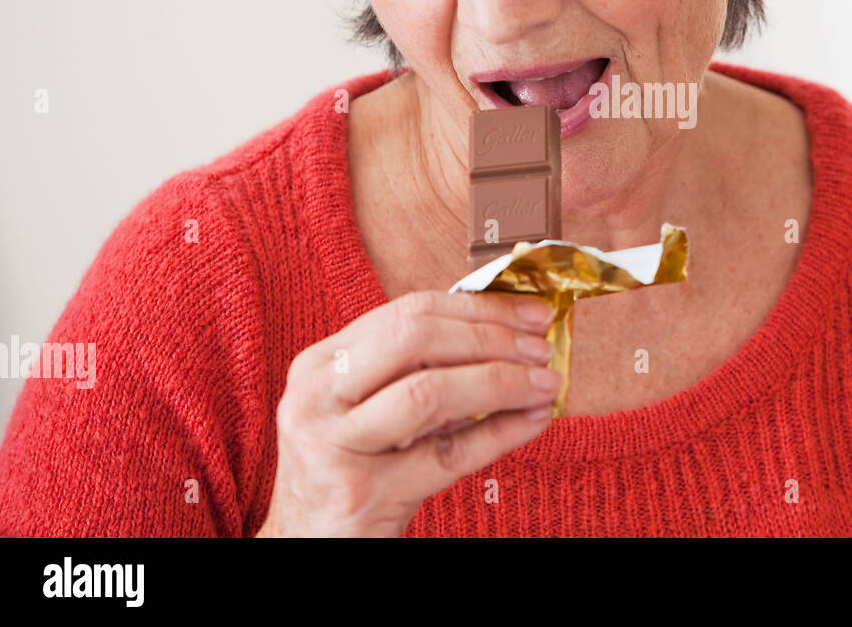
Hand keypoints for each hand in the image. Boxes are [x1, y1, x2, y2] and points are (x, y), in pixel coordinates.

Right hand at [255, 289, 560, 536]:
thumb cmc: (349, 469)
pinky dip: (500, 432)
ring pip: (429, 392)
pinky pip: (447, 455)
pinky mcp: (362, 493)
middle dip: (490, 338)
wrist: (308, 544)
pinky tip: (532, 420)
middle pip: (416, 339)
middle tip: (540, 347)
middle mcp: (318, 396)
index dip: (479, 307)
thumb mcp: (368, 409)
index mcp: (321, 363)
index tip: (530, 312)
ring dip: (501, 381)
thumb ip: (420, 372)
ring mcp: (334, 444)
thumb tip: (511, 337)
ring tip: (544, 383)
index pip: (410, 311)